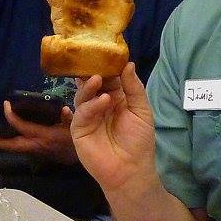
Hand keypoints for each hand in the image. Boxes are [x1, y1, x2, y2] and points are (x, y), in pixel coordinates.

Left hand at [0, 103, 78, 164]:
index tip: (6, 105)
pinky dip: (13, 142)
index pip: (22, 127)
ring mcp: (36, 151)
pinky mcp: (38, 153)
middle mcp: (36, 145)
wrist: (82, 160)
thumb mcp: (74, 126)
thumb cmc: (78, 141)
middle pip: (12, 145)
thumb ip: (67, 117)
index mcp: (44, 136)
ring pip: (15, 148)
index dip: (11, 116)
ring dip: (4, 142)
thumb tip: (63, 108)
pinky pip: (22, 147)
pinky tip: (10, 136)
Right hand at [69, 62, 157, 191]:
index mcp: (115, 97)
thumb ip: (134, 88)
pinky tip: (103, 101)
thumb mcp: (142, 111)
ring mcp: (87, 116)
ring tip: (97, 79)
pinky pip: (81, 114)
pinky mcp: (78, 129)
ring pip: (83, 95)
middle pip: (91, 83)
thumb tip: (128, 64)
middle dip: (92, 71)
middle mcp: (99, 104)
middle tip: (92, 59)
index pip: (108, 77)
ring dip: (89, 86)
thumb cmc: (139, 141)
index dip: (107, 65)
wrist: (130, 170)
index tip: (106, 50)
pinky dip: (91, 106)